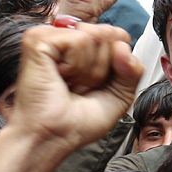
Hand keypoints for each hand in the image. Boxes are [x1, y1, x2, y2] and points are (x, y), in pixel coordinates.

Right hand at [0, 23, 143, 171]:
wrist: (52, 138)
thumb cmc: (75, 122)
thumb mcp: (119, 96)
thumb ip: (132, 69)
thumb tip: (122, 46)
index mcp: (81, 47)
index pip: (118, 35)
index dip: (118, 63)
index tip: (96, 85)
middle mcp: (66, 37)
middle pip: (110, 34)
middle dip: (103, 68)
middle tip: (80, 87)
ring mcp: (50, 36)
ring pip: (95, 36)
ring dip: (90, 71)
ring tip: (69, 84)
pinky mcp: (39, 39)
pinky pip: (79, 40)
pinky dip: (76, 66)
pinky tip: (60, 77)